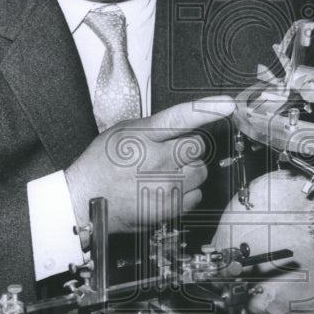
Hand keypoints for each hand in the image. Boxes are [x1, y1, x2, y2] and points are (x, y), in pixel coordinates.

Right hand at [65, 96, 234, 234]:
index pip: (181, 117)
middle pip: (198, 147)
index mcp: (143, 135)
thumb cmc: (102, 164)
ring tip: (165, 174)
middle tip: (170, 153)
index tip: (227, 105)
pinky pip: (196, 195)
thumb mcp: (122, 131)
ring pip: (200, 171)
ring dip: (189, 170)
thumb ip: (155, 127)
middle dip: (190, 148)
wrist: (86, 200)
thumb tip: (185, 123)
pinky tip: (167, 190)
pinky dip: (187, 192)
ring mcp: (165, 186)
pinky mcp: (169, 208)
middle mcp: (156, 160)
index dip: (207, 109)